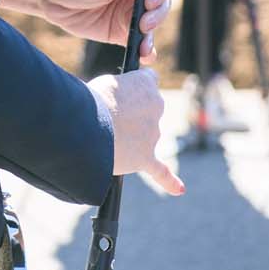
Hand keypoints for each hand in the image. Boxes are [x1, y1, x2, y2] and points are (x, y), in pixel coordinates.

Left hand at [29, 0, 171, 62]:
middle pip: (160, 2)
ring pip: (152, 23)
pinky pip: (139, 41)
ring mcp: (130, 11)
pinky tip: (146, 55)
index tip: (150, 0)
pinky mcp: (121, 31)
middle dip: (157, 14)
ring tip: (144, 43)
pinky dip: (145, 49)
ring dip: (151, 34)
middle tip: (144, 23)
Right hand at [91, 68, 183, 194]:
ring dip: (129, 136)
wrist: (89, 123)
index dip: (136, 85)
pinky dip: (169, 181)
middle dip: (130, 113)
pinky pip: (160, 170)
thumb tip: (119, 110)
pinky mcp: (145, 158)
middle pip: (147, 110)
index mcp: (146, 85)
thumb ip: (118, 92)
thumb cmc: (92, 99)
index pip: (149, 80)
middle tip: (104, 114)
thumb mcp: (105, 82)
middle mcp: (156, 108)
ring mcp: (152, 135)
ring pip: (144, 135)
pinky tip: (179, 190)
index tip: (124, 88)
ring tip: (103, 135)